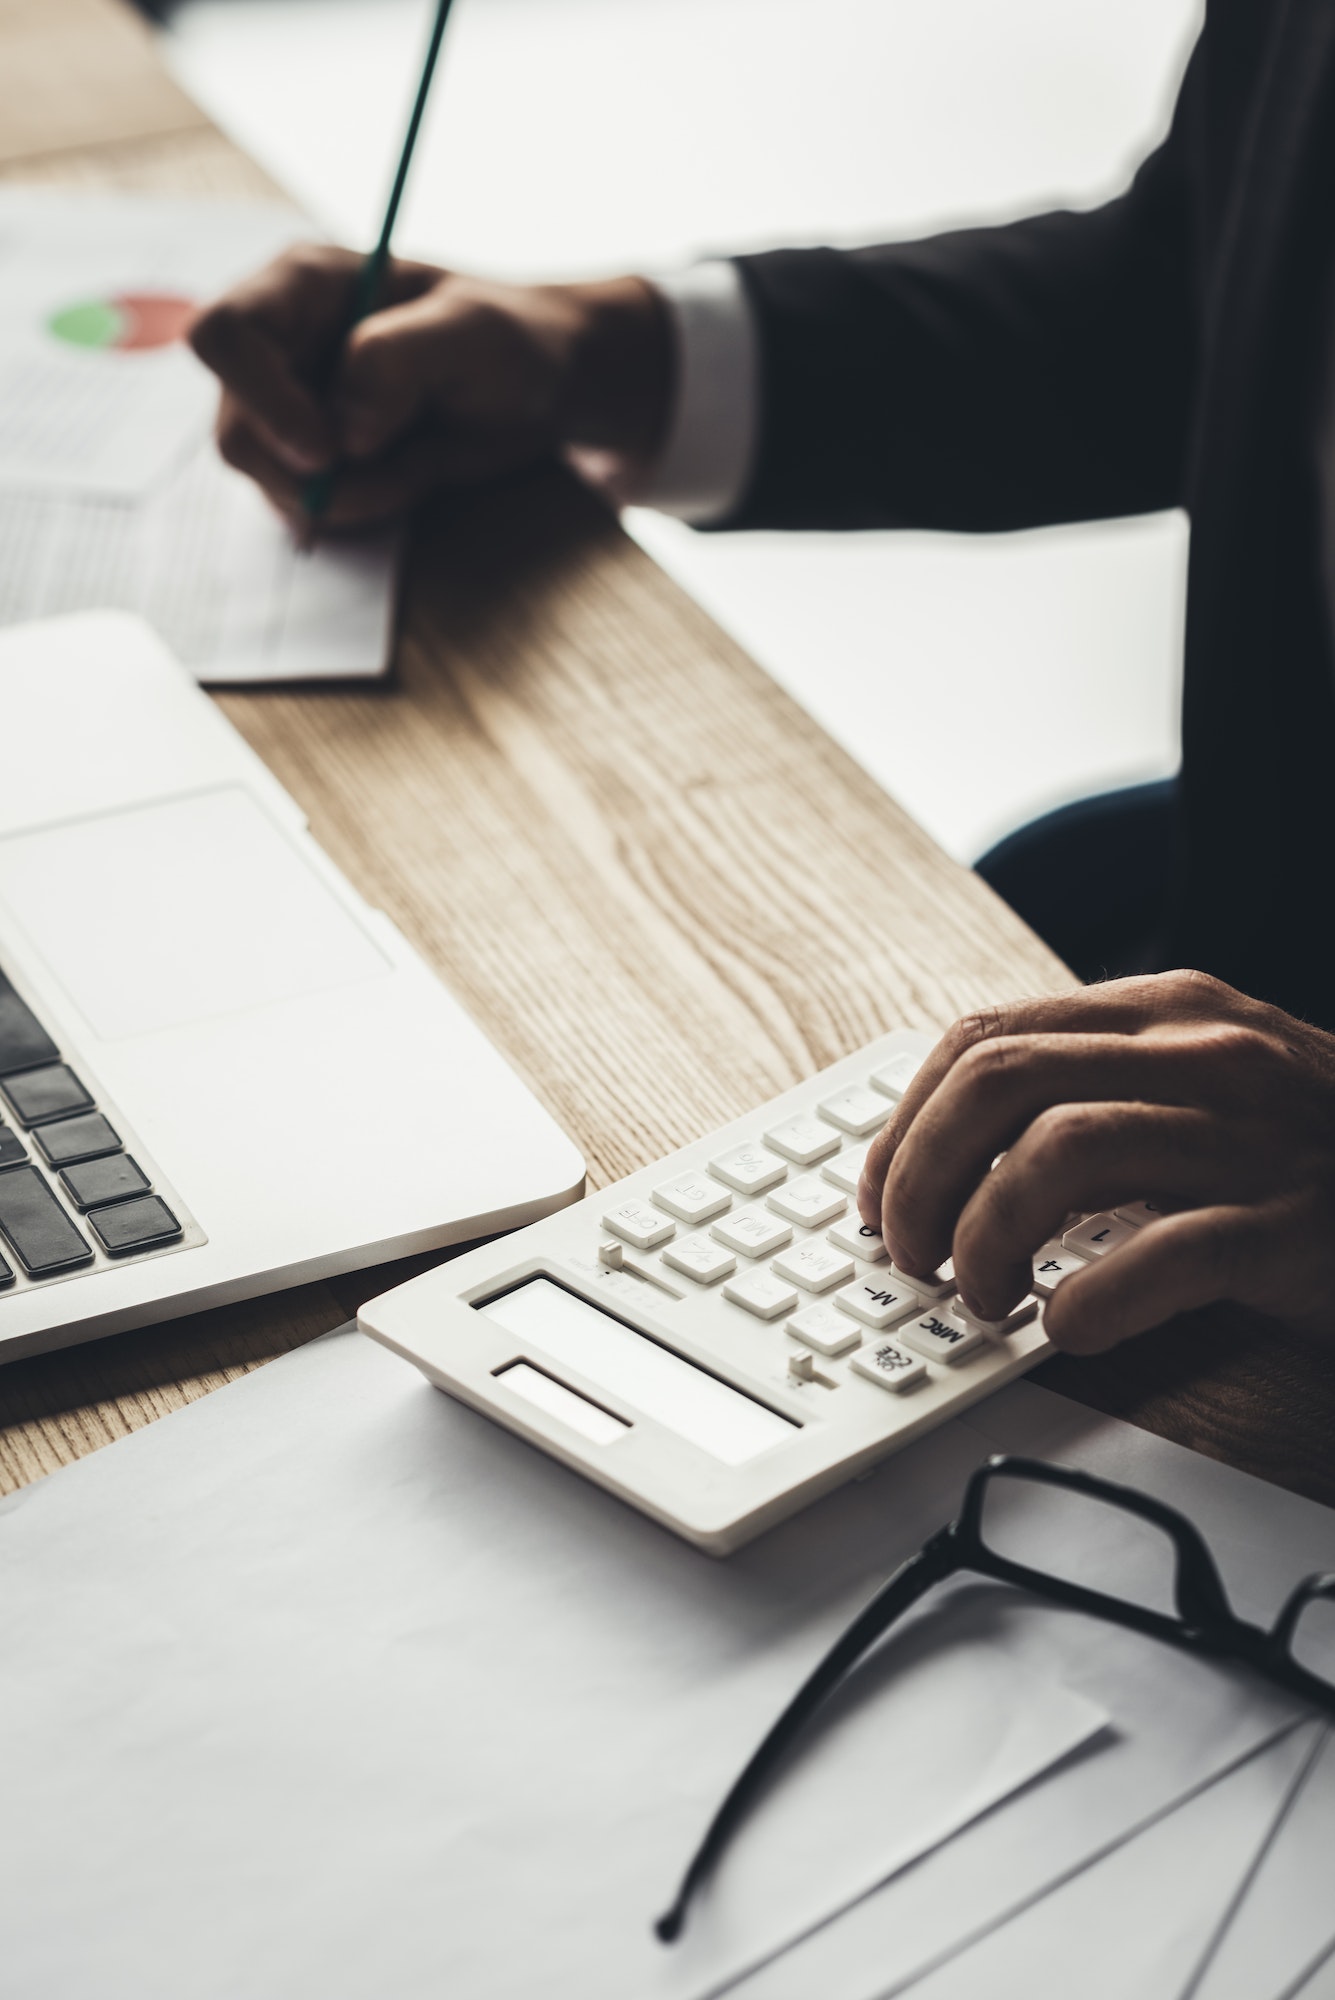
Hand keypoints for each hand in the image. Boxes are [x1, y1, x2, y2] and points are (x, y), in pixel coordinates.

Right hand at [188, 244, 672, 529]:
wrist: (536, 386)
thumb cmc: (507, 338)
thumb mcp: (471, 332)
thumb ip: (400, 358)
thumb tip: (344, 426)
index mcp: (300, 286)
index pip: (223, 335)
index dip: (259, 398)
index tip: (327, 449)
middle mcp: (280, 345)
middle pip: (235, 429)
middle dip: (306, 471)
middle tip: (385, 473)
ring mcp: (288, 406)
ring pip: (265, 478)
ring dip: (341, 496)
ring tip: (412, 467)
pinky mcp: (311, 457)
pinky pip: (303, 506)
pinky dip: (355, 510)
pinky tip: (406, 479)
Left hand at [858, 970, 1334, 1352]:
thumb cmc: (1319, 1154)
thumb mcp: (1208, 1085)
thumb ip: (1100, 1090)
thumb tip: (957, 1151)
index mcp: (1167, 1013)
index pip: (986, 1037)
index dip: (906, 1124)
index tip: (878, 1195)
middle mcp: (1203, 1055)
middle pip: (998, 1084)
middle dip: (919, 1175)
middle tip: (906, 1254)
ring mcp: (1250, 1137)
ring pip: (1057, 1155)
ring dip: (985, 1238)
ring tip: (983, 1298)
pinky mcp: (1292, 1227)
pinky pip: (1163, 1254)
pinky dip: (1091, 1300)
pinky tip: (1069, 1326)